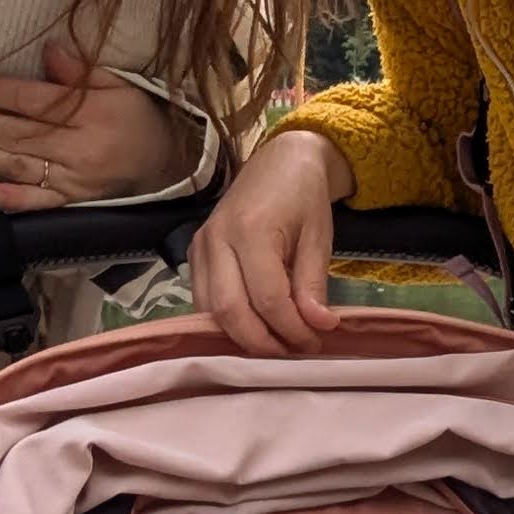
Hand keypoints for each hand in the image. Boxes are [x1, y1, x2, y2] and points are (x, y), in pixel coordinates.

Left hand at [0, 38, 185, 207]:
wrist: (171, 166)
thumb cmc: (140, 119)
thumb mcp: (120, 86)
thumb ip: (82, 72)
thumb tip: (48, 50)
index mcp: (90, 111)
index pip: (30, 100)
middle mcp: (79, 146)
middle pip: (16, 133)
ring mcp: (76, 178)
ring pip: (20, 165)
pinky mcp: (76, 202)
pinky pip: (45, 203)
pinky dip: (19, 201)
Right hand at [188, 130, 350, 356]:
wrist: (281, 161)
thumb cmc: (304, 196)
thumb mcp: (319, 237)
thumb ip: (313, 284)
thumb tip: (319, 326)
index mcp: (251, 230)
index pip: (268, 298)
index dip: (291, 329)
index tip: (315, 341)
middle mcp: (216, 240)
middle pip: (230, 311)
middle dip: (262, 342)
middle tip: (293, 352)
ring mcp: (199, 247)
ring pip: (211, 311)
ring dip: (242, 336)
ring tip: (277, 343)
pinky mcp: (193, 254)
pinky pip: (203, 300)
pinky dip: (227, 321)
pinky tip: (254, 327)